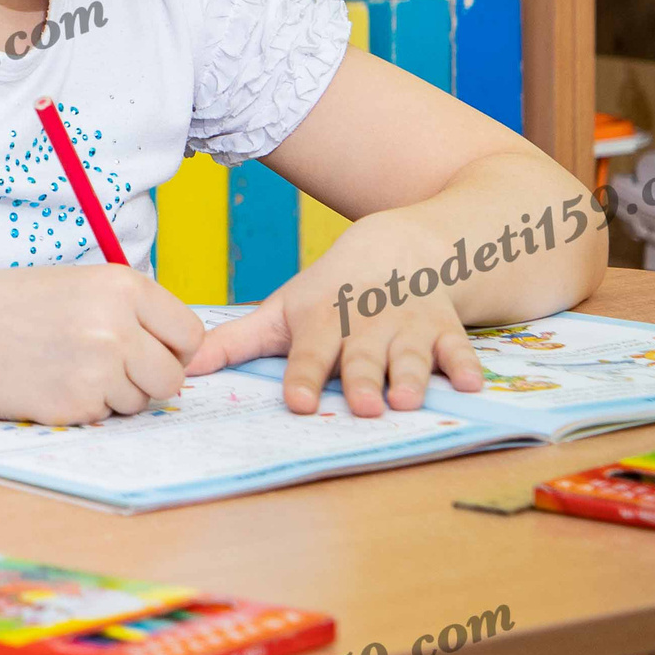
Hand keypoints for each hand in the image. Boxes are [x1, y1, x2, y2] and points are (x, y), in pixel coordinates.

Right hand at [0, 265, 204, 425]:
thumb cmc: (12, 306)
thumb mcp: (79, 285)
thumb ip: (131, 311)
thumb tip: (182, 352)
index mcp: (122, 286)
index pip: (189, 333)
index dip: (175, 348)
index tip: (154, 351)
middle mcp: (117, 326)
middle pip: (172, 376)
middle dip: (149, 380)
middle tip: (111, 368)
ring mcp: (98, 369)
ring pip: (140, 402)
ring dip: (114, 395)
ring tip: (69, 368)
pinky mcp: (77, 405)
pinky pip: (105, 417)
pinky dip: (85, 408)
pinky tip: (51, 383)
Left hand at [186, 218, 483, 416]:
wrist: (399, 247)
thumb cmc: (330, 292)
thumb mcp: (282, 311)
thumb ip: (236, 343)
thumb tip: (183, 369)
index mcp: (321, 321)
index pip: (308, 352)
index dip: (304, 376)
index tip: (299, 402)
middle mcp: (364, 325)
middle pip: (361, 356)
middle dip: (362, 379)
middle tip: (364, 406)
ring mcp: (407, 326)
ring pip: (410, 354)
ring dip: (411, 376)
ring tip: (407, 400)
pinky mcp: (446, 329)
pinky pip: (460, 348)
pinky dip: (466, 365)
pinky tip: (471, 384)